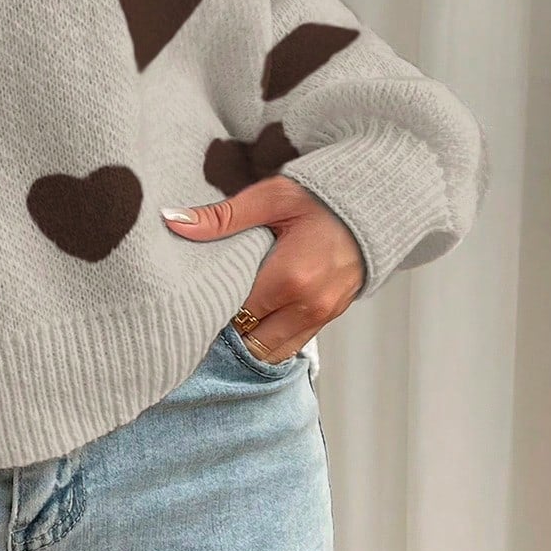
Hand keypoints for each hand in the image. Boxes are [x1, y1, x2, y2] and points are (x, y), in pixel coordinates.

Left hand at [161, 175, 364, 359]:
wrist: (375, 204)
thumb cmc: (322, 198)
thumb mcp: (270, 198)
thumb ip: (222, 216)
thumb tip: (174, 222)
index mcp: (289, 278)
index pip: (233, 312)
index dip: (209, 309)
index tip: (191, 300)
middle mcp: (307, 305)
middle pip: (249, 340)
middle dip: (226, 330)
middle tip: (205, 311)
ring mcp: (321, 316)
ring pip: (270, 352)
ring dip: (247, 340)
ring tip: (228, 318)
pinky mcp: (329, 318)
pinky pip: (291, 345)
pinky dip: (269, 340)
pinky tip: (254, 321)